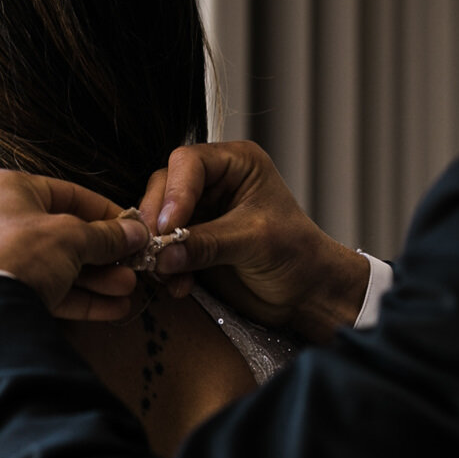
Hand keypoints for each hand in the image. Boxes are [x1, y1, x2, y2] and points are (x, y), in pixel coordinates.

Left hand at [0, 170, 147, 319]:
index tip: (131, 227)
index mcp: (5, 189)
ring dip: (95, 278)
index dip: (104, 212)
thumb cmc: (22, 254)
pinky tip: (111, 309)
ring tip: (128, 289)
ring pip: (54, 265)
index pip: (66, 194)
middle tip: (133, 264)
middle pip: (61, 234)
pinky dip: (76, 298)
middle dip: (102, 254)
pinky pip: (41, 289)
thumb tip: (136, 234)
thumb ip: (107, 235)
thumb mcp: (73, 237)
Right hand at [137, 142, 370, 344]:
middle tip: (151, 250)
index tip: (167, 227)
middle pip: (164, 187)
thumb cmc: (297, 255)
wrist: (307, 294)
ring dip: (156, 248)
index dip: (174, 193)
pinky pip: (164, 247)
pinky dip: (165, 267)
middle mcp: (214, 182)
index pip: (189, 163)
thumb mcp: (253, 242)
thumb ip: (206, 244)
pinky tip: (178, 286)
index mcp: (236, 163)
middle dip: (157, 221)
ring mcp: (200, 212)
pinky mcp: (192, 241)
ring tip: (164, 274)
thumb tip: (162, 254)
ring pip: (158, 219)